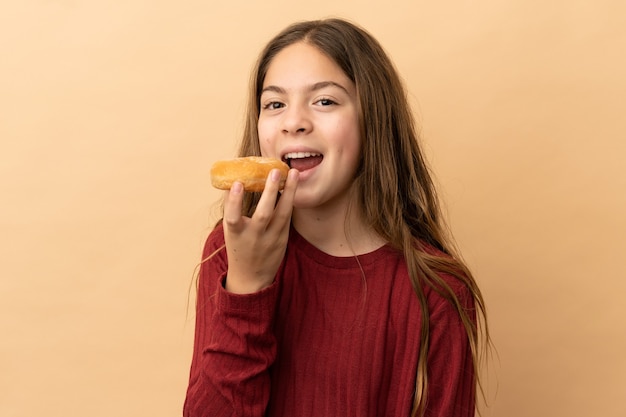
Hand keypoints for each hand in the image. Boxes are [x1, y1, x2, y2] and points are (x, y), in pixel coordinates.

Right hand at [222, 168, 298, 293]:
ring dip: (289, 192)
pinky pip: (288, 217)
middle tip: (275, 171)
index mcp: (236, 234)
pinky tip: (293, 185)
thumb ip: (233, 210)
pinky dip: (290, 200)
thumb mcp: (231, 231)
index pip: (233, 217)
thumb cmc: (239, 246)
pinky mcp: (283, 238)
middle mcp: (254, 236)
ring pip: (282, 214)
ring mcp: (271, 238)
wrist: (252, 277)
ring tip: (294, 173)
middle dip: (270, 192)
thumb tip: (235, 180)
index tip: (238, 183)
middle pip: (263, 214)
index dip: (234, 200)